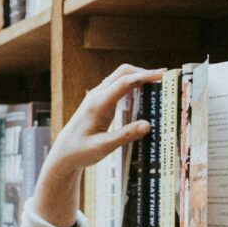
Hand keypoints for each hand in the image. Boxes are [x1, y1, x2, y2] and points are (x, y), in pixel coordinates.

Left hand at [33, 65, 160, 226]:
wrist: (62, 154)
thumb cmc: (79, 152)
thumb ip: (125, 136)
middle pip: (123, 72)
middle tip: (165, 77)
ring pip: (121, 77)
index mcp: (97, 104)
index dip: (144, 76)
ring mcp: (98, 97)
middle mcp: (97, 96)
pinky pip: (119, 87)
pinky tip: (145, 94)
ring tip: (159, 84)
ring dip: (139, 77)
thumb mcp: (103, 147)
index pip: (124, 82)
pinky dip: (134, 86)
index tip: (162, 76)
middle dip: (144, 72)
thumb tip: (148, 125)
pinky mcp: (101, 103)